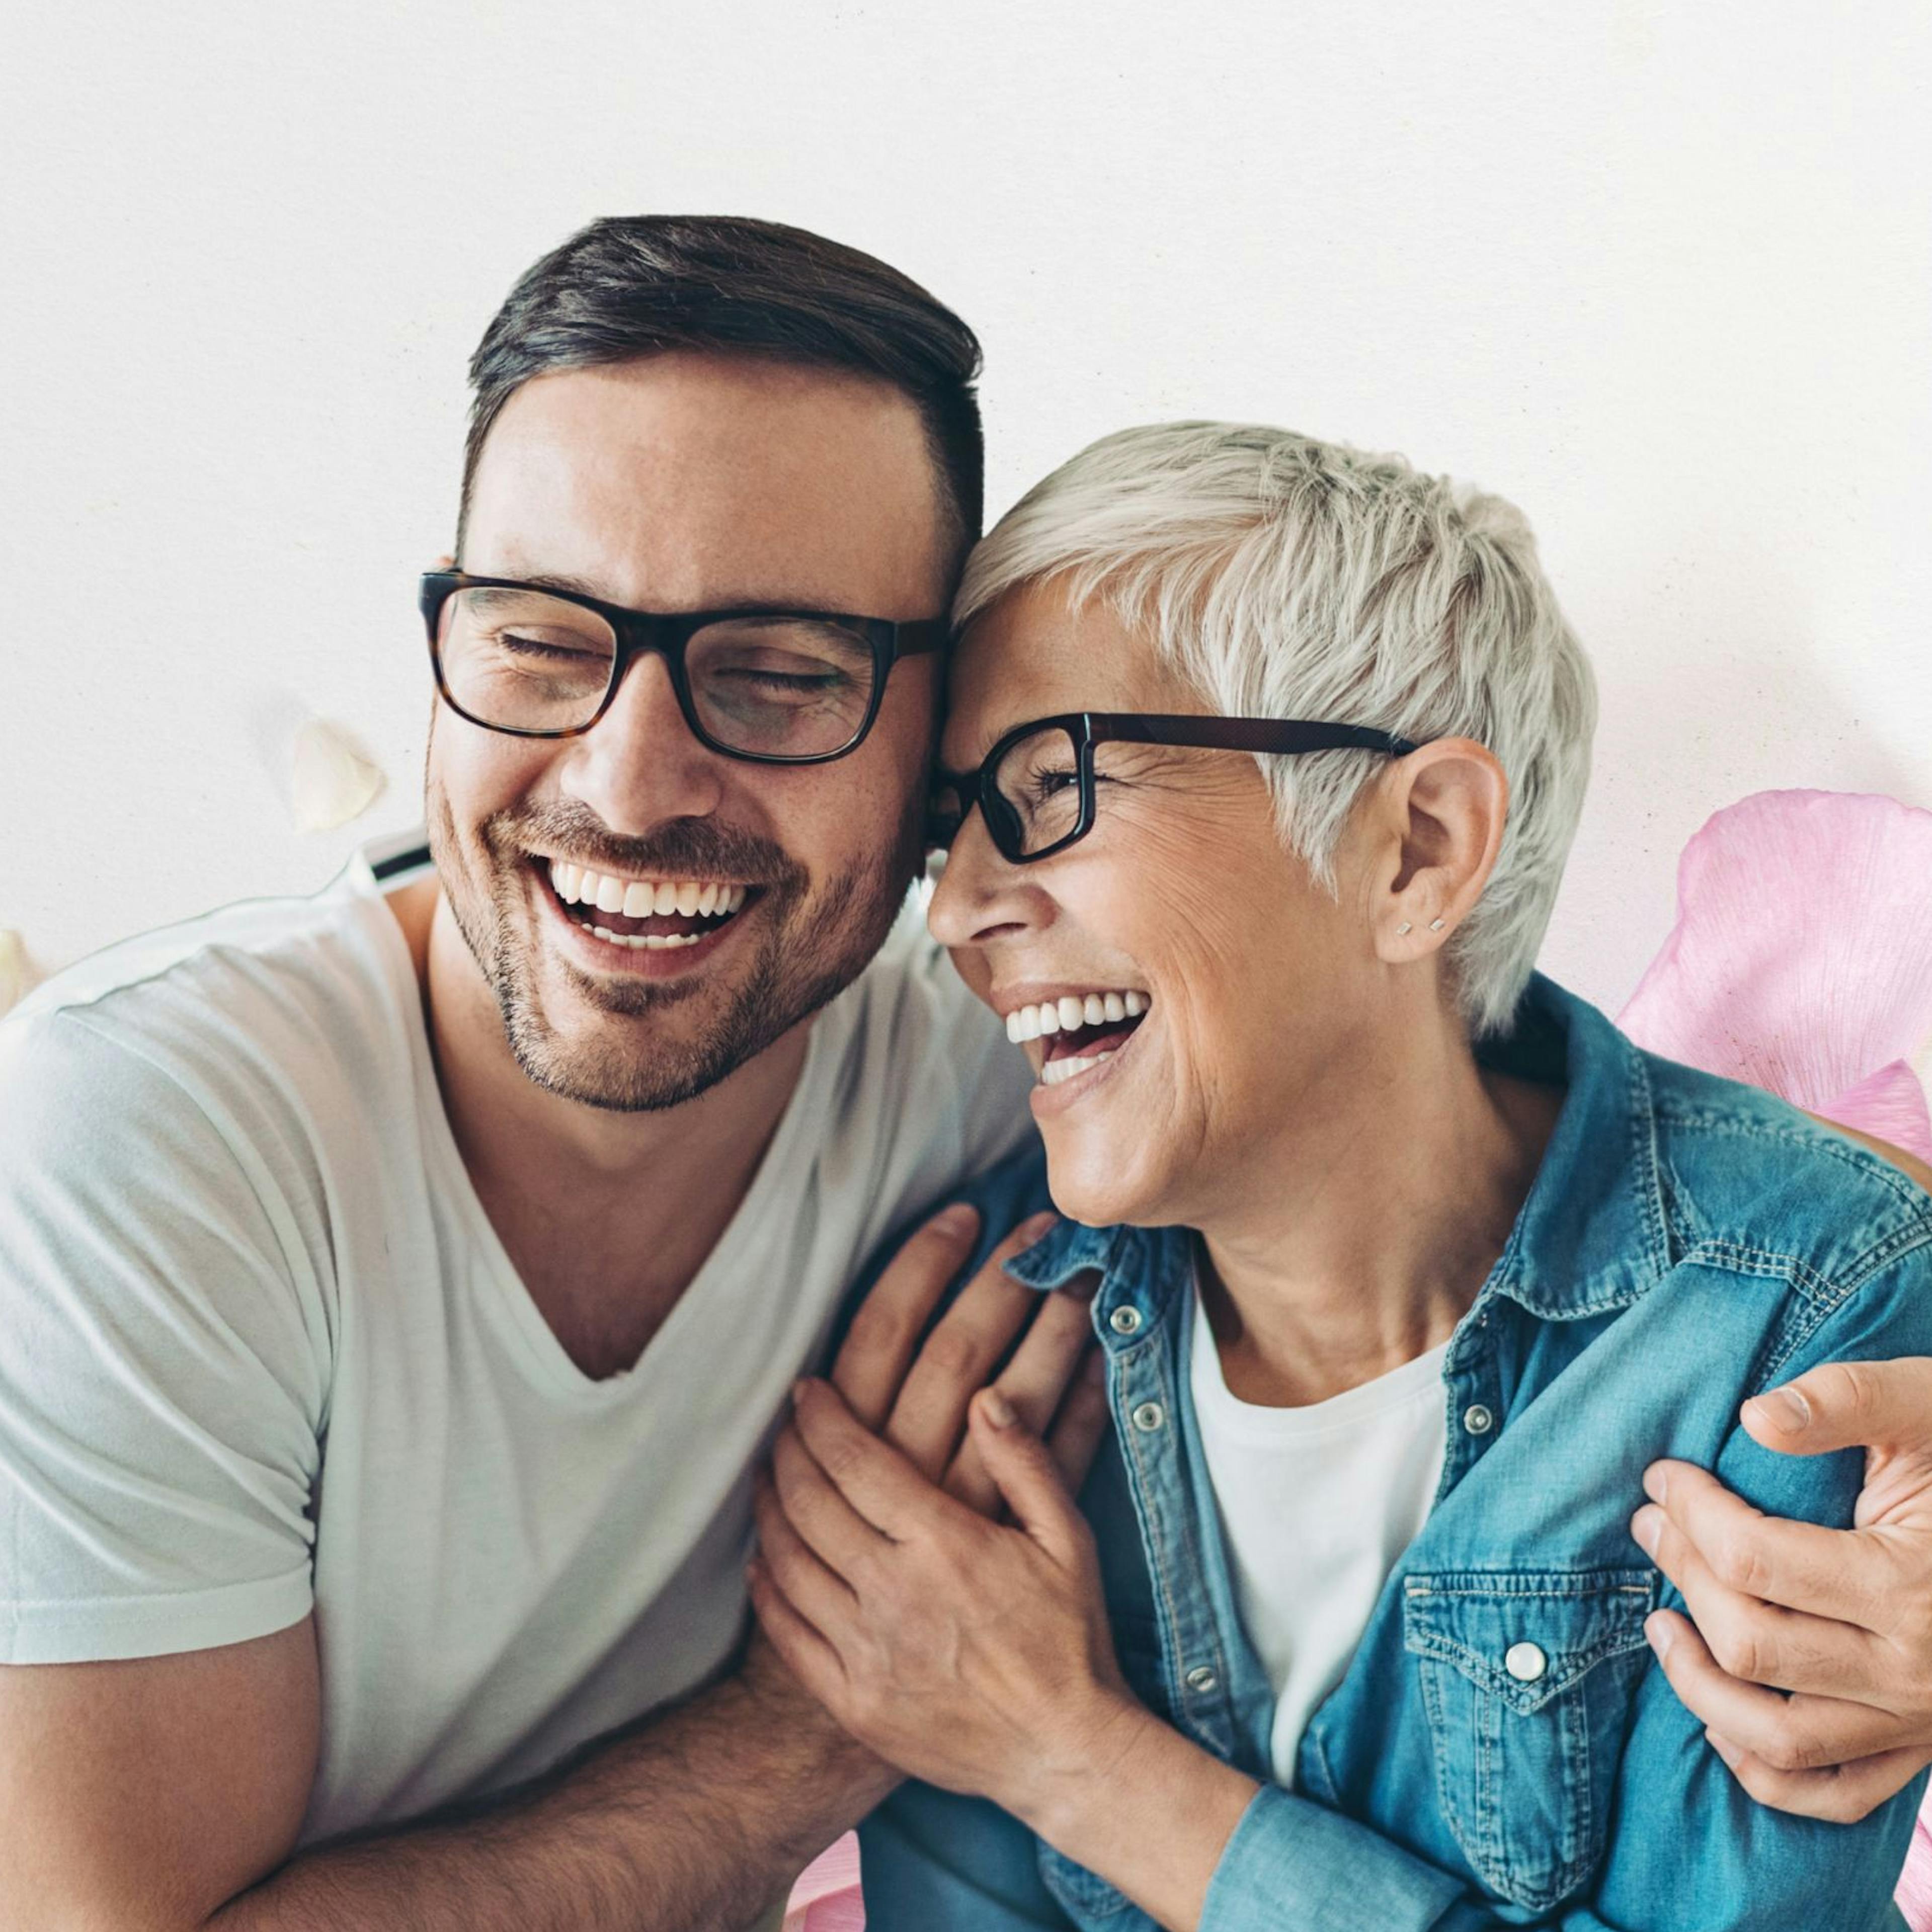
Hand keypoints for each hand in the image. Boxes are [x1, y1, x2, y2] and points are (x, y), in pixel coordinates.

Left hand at [749, 1376, 1136, 1825]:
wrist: (1065, 1753)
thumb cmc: (1070, 1638)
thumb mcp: (1068, 1539)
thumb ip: (1024, 1462)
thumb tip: (986, 1395)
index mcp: (944, 1544)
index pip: (855, 1460)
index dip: (821, 1417)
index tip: (805, 1390)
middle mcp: (895, 1593)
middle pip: (809, 1502)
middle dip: (787, 1453)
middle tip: (780, 1427)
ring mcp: (868, 1652)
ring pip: (789, 1563)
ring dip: (768, 1511)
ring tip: (764, 1480)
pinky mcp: (853, 1703)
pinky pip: (788, 1634)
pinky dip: (765, 1590)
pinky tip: (761, 1562)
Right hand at [824, 1202, 1111, 1511]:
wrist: (894, 1681)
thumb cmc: (861, 1539)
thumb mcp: (837, 1467)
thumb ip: (853, 1402)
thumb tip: (886, 1314)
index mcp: (854, 1438)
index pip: (882, 1330)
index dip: (922, 1265)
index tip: (964, 1216)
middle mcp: (908, 1465)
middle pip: (956, 1352)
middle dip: (1002, 1282)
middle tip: (1041, 1229)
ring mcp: (967, 1503)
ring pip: (1019, 1398)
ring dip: (1056, 1330)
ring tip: (1087, 1275)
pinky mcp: (1016, 1536)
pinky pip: (1063, 1460)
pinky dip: (1089, 1407)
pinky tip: (1107, 1360)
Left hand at [1632, 1357, 1931, 1820]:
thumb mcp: (1924, 1405)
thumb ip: (1847, 1400)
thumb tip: (1755, 1419)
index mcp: (1911, 1586)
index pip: (1755, 1561)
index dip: (1690, 1512)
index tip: (1661, 1478)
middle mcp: (1913, 1672)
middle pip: (1752, 1643)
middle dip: (1683, 1576)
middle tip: (1649, 1525)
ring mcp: (1918, 1723)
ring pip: (1778, 1738)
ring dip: (1699, 1684)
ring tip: (1658, 1622)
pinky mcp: (1921, 1750)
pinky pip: (1834, 1792)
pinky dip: (1764, 1770)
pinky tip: (1718, 1720)